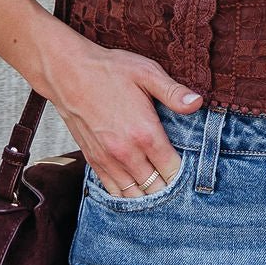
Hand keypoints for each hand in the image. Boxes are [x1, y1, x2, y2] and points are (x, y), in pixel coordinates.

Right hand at [33, 21, 203, 197]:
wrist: (67, 73)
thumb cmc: (108, 70)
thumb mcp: (146, 72)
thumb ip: (173, 92)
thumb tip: (198, 103)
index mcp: (144, 133)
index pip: (172, 170)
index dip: (185, 174)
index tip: (191, 170)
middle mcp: (126, 153)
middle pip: (155, 188)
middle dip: (169, 187)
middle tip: (179, 182)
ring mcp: (107, 159)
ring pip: (134, 194)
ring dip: (148, 194)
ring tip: (160, 188)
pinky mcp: (93, 160)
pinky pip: (112, 190)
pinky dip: (126, 194)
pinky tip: (136, 189)